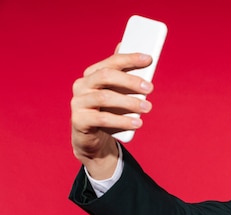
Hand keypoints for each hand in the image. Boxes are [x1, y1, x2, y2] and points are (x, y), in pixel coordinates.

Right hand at [70, 53, 153, 177]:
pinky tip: (137, 123)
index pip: (111, 62)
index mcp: (92, 74)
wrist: (93, 138)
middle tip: (150, 88)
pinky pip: (102, 119)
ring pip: (104, 97)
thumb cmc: (109, 111)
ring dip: (129, 102)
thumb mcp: (118, 94)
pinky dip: (122, 121)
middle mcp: (82, 85)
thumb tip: (145, 57)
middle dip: (130, 81)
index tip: (149, 59)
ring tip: (147, 107)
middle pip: (106, 76)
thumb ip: (128, 78)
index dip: (130, 59)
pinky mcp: (79, 120)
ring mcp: (78, 102)